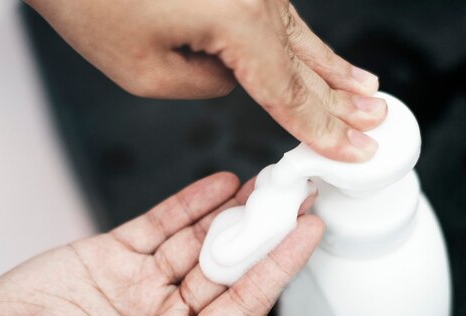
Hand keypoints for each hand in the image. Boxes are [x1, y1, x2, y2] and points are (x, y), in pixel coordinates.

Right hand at [0, 173, 322, 315]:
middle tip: (293, 195)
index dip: (280, 265)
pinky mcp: (110, 256)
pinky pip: (158, 225)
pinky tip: (217, 184)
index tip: (309, 232)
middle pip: (227, 267)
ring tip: (262, 182)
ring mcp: (140, 285)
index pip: (246, 303)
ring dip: (230, 210)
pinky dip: (187, 203)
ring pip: (197, 239)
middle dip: (261, 230)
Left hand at [25, 0, 386, 161]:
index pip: (289, 92)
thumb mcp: (146, 72)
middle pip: (307, 63)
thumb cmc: (90, 0)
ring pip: (302, 38)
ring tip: (366, 92)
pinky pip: (282, 20)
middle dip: (341, 100)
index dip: (323, 128)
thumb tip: (233, 78)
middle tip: (375, 124)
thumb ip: (207, 85)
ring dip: (333, 70)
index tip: (353, 151)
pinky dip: (305, 45)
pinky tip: (322, 57)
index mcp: (237, 19)